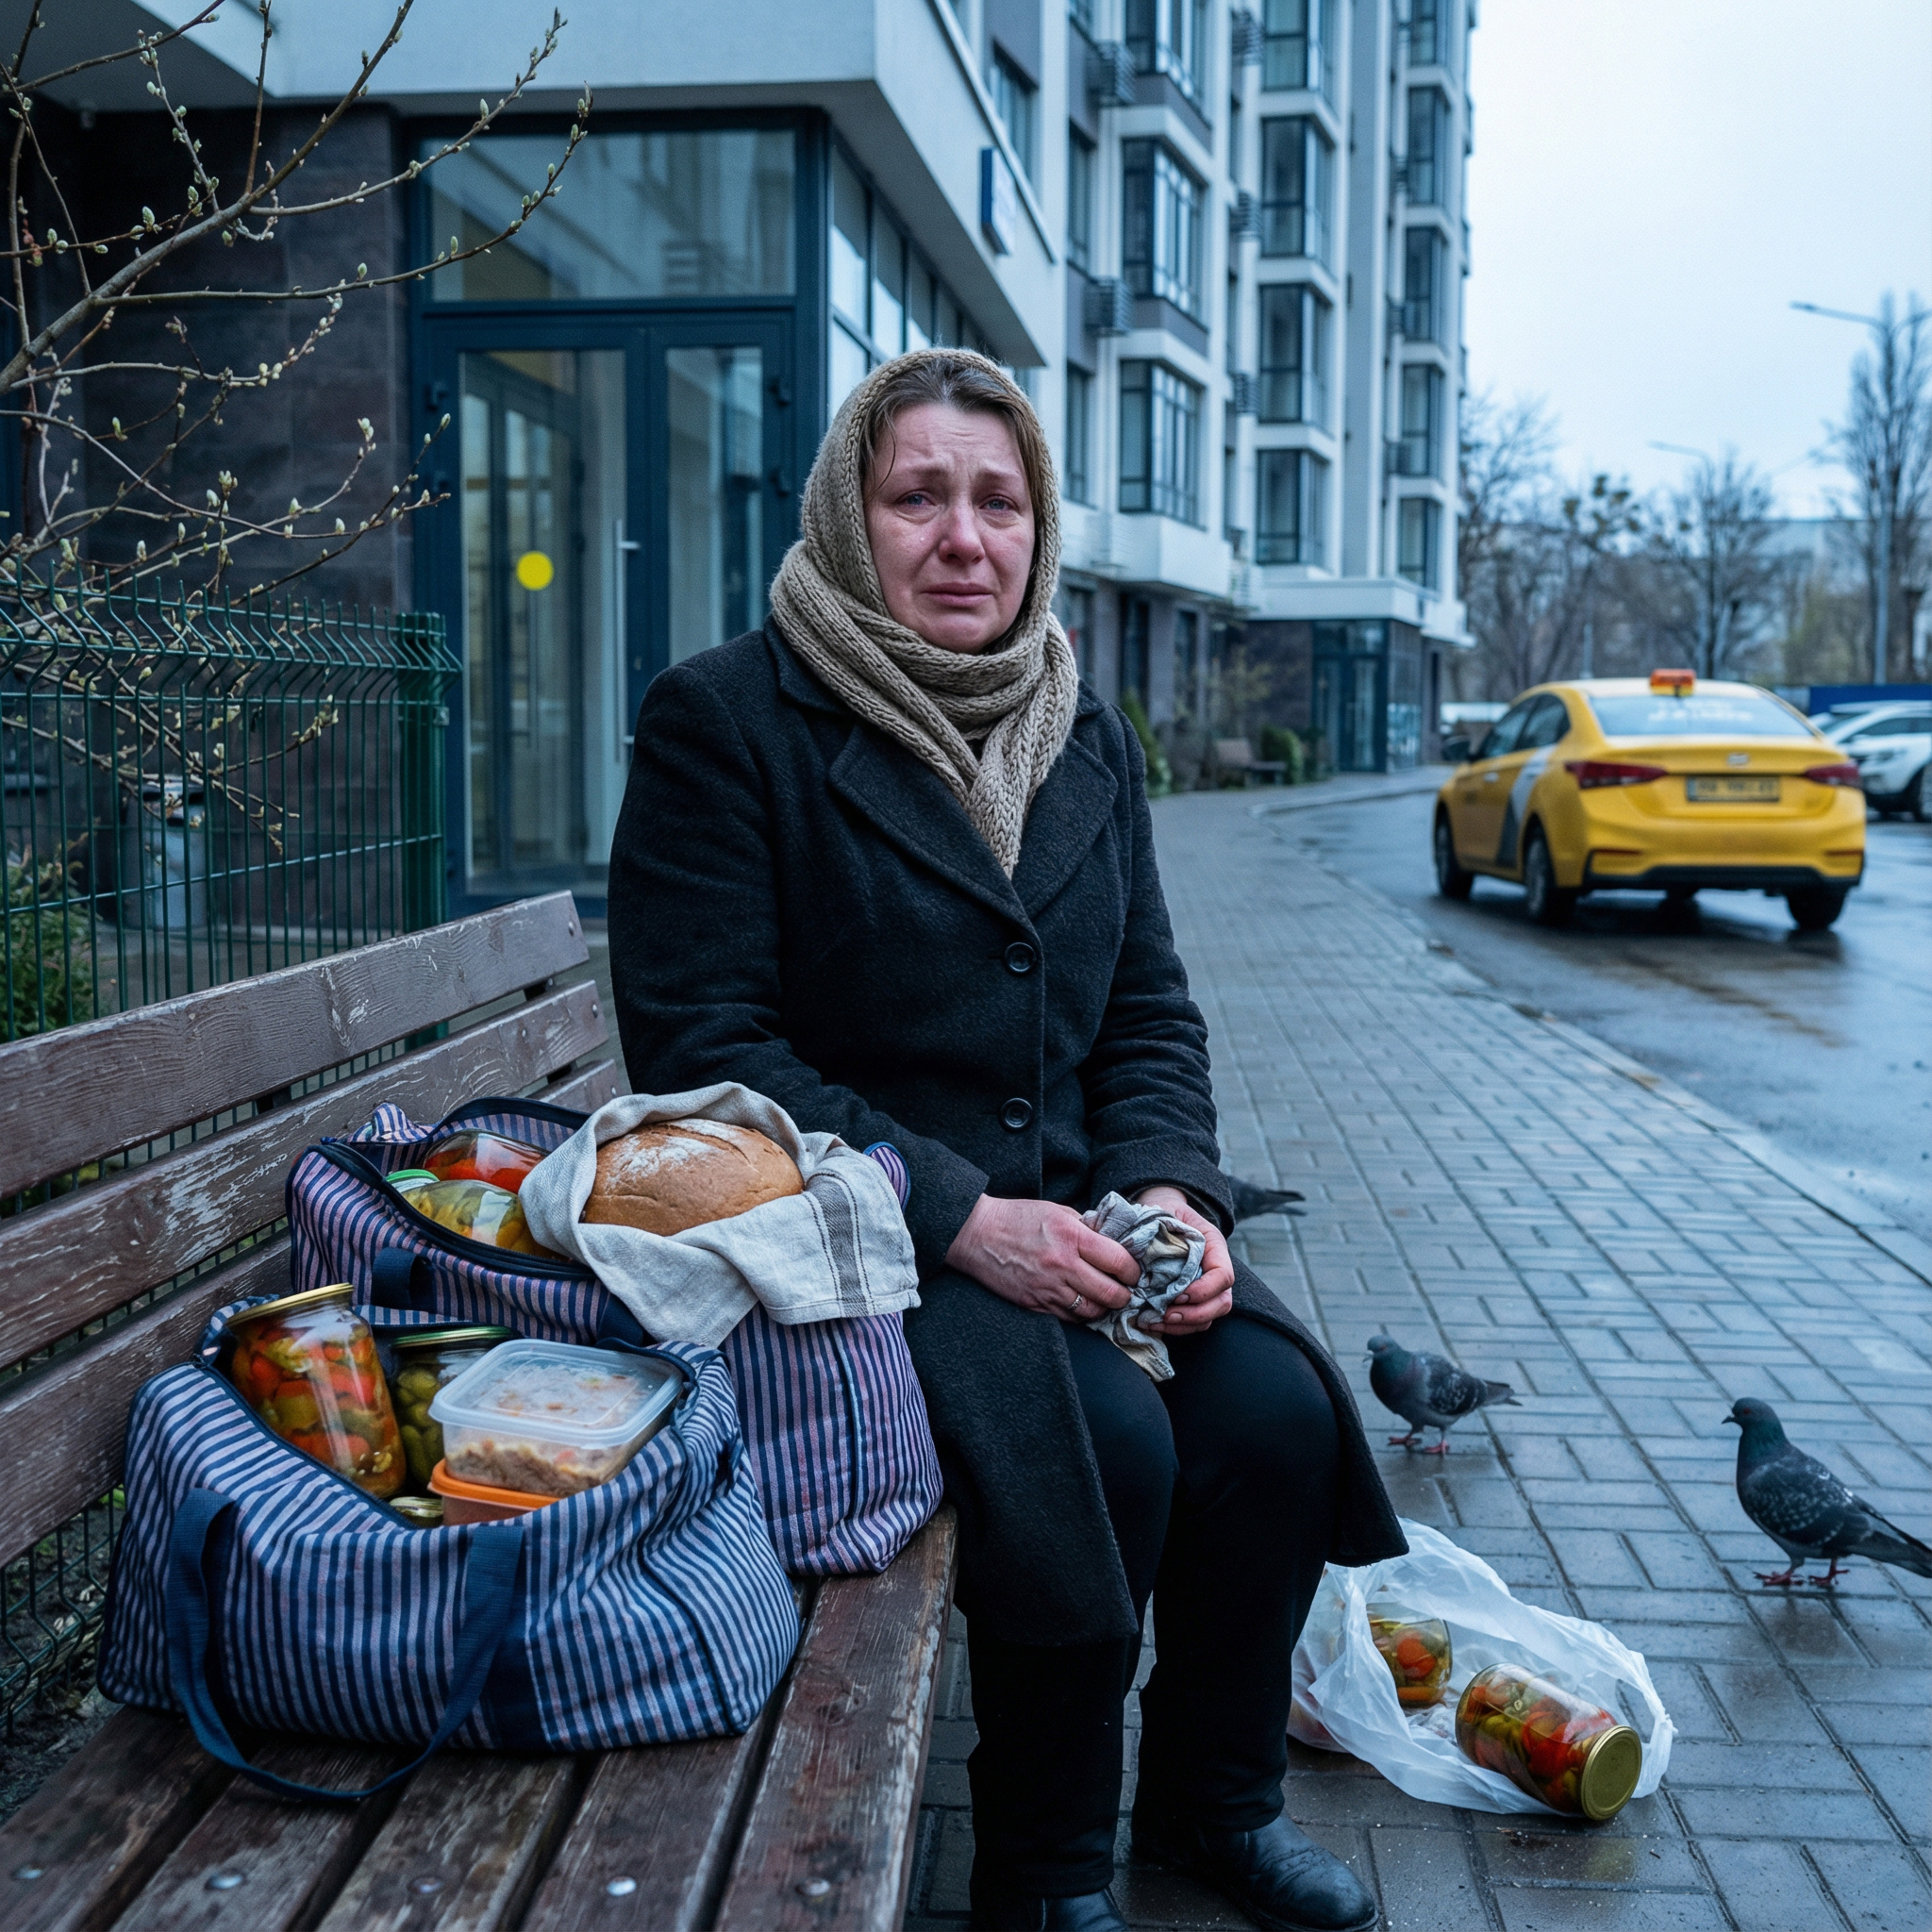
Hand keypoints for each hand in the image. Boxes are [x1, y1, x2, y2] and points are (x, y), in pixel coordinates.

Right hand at [945, 1195, 1139, 1321]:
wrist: (978, 1233)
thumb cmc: (1019, 1218)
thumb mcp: (1058, 1212)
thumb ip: (1087, 1228)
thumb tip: (1114, 1243)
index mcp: (1072, 1237)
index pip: (1118, 1261)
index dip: (1133, 1270)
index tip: (1133, 1272)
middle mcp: (1062, 1265)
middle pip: (1110, 1293)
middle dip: (1124, 1296)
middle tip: (1125, 1291)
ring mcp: (1047, 1288)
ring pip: (1091, 1312)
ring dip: (1103, 1308)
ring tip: (1105, 1300)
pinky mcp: (1034, 1303)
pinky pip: (1068, 1319)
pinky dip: (1080, 1314)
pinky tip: (1081, 1304)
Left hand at [1131, 1186, 1234, 1336]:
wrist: (1162, 1213)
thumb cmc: (1164, 1211)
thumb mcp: (1167, 1211)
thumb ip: (1165, 1230)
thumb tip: (1147, 1252)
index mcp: (1214, 1247)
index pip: (1223, 1276)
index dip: (1205, 1290)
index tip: (1179, 1294)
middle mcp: (1215, 1270)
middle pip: (1222, 1303)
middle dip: (1195, 1314)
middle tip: (1166, 1314)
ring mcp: (1206, 1288)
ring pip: (1208, 1317)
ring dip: (1183, 1325)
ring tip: (1155, 1321)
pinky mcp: (1192, 1300)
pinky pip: (1192, 1323)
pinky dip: (1175, 1328)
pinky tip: (1151, 1323)